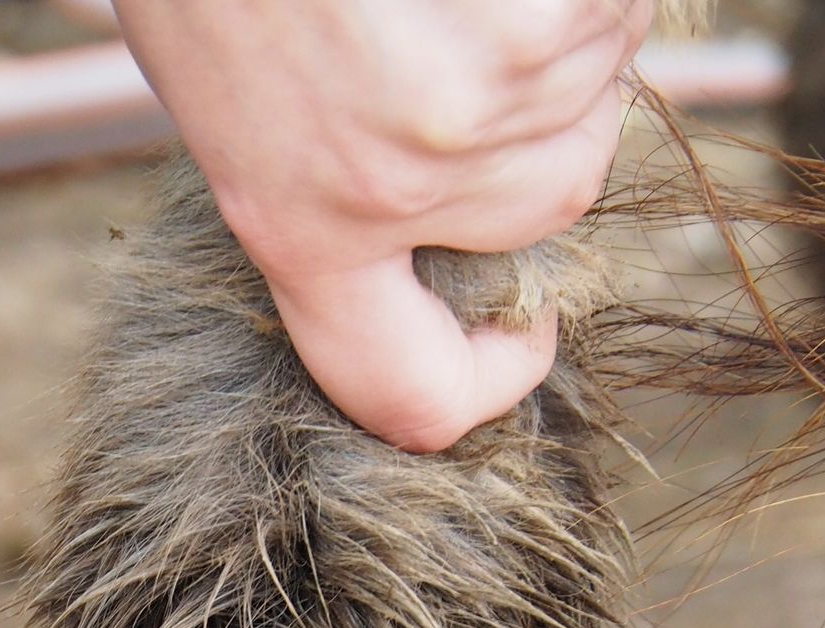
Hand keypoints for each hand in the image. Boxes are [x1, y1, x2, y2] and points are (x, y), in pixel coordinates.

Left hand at [111, 0, 651, 450]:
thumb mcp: (230, 90)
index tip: (517, 342)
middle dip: (528, 122)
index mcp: (300, 221)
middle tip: (451, 24)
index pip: (410, 392)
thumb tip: (426, 217)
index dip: (482, 385)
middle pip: (548, 200)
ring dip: (552, 15)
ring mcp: (490, 81)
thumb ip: (327, 179)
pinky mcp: (560, 4)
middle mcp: (403, 175)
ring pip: (595, 78)